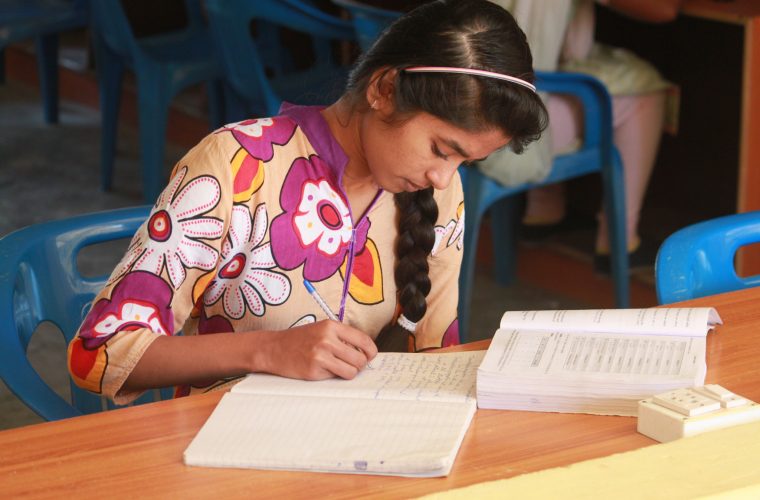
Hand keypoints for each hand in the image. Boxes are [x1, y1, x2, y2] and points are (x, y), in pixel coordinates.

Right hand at [252, 320, 377, 380]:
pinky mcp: (314, 371)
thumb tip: (366, 352)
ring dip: (348, 372)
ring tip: (339, 368)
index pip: (363, 340)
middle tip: (352, 364)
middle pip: (360, 359)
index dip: (371, 351)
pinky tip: (322, 369)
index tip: (370, 356)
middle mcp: (327, 339)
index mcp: (331, 326)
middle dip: (359, 364)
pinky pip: (336, 377)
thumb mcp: (321, 329)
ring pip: (351, 372)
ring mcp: (320, 355)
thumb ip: (342, 337)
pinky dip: (333, 376)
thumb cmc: (299, 339)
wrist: (273, 348)